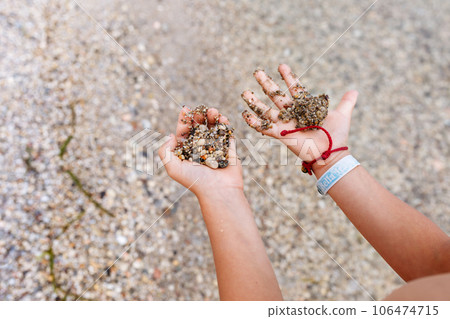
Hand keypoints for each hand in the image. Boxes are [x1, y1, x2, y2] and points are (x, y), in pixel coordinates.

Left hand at [158, 107, 242, 198]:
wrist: (219, 191)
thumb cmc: (195, 181)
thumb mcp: (172, 168)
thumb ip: (164, 151)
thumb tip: (171, 135)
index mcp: (187, 152)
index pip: (184, 132)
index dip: (184, 120)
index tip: (185, 109)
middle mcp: (201, 149)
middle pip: (199, 127)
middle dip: (199, 116)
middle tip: (201, 110)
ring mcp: (216, 148)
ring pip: (213, 127)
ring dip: (213, 117)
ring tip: (213, 111)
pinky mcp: (230, 149)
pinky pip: (227, 133)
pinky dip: (225, 124)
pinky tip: (222, 118)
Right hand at [241, 64, 357, 174]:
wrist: (331, 154)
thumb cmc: (336, 136)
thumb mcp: (342, 115)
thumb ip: (346, 103)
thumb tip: (355, 90)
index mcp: (305, 107)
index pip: (295, 88)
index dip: (289, 77)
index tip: (282, 65)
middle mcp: (293, 114)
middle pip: (277, 96)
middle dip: (267, 83)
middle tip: (257, 72)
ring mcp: (285, 124)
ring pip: (267, 110)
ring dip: (255, 102)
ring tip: (244, 91)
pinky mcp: (281, 135)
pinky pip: (265, 128)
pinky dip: (255, 122)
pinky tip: (245, 114)